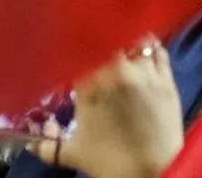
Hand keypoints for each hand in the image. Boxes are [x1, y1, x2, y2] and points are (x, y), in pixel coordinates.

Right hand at [33, 40, 182, 177]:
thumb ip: (50, 146)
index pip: (78, 50)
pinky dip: (150, 47)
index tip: (72, 46)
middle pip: (106, 38)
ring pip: (134, 40)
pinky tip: (144, 48)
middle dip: (99, 38)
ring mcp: (144, 73)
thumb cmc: (112, 162)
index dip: (74, 46)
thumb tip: (34, 145)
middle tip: (96, 43)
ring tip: (121, 42)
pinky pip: (158, 50)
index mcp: (89, 84)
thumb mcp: (75, 153)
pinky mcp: (166, 79)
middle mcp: (116, 71)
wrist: (155, 174)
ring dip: (126, 39)